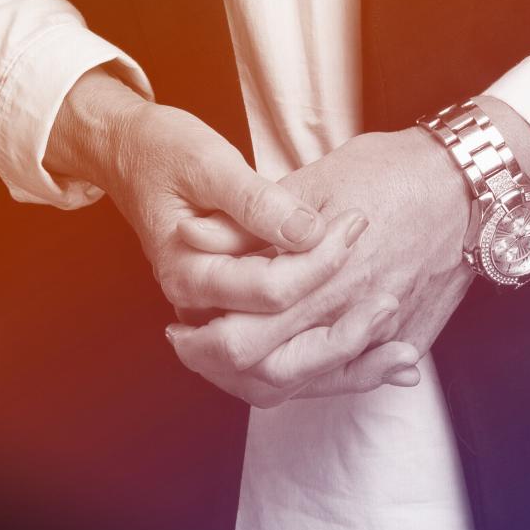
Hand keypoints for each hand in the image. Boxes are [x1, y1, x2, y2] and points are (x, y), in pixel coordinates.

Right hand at [45, 69, 372, 358]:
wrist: (130, 157)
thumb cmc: (166, 151)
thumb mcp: (207, 162)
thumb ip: (256, 201)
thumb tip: (307, 230)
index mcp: (188, 272)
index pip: (267, 289)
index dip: (320, 262)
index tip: (358, 227)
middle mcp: (196, 311)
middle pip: (270, 357)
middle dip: (337, 335)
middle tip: (389, 300)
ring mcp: (212, 324)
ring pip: (275, 378)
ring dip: (337, 370)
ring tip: (398, 353)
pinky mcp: (233, 321)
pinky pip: (280, 367)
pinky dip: (327, 368)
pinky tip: (378, 358)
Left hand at [165, 129, 474, 408]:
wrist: (466, 185)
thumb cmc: (390, 172)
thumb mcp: (316, 178)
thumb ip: (256, 218)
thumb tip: (195, 234)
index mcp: (319, 276)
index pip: (242, 336)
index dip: (201, 339)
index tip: (180, 326)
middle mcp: (347, 315)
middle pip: (267, 372)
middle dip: (220, 368)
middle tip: (194, 347)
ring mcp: (377, 332)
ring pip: (306, 384)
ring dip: (259, 377)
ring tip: (231, 358)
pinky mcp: (401, 338)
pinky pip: (351, 377)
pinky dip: (316, 379)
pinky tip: (291, 365)